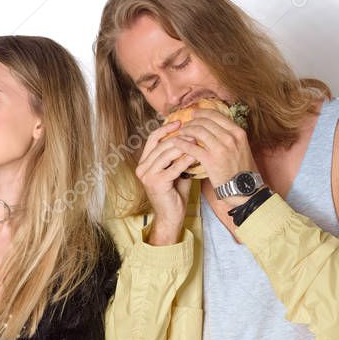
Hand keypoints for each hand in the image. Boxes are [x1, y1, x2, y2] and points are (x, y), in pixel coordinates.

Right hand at [134, 120, 193, 242]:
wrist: (171, 217)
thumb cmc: (175, 194)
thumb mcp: (175, 170)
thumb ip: (178, 156)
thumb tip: (191, 137)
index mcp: (144, 163)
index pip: (152, 139)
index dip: (166, 129)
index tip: (180, 122)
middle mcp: (142, 168)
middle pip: (160, 144)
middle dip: (178, 136)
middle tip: (194, 131)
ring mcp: (147, 175)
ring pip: (166, 154)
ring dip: (183, 146)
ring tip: (196, 141)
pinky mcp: (156, 183)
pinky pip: (173, 167)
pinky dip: (185, 160)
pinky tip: (196, 155)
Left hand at [169, 107, 258, 203]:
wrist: (244, 189)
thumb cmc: (242, 170)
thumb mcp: (242, 147)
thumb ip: (230, 136)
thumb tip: (216, 127)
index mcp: (238, 132)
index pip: (216, 115)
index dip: (202, 112)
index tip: (194, 114)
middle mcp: (230, 137)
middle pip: (205, 122)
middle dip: (192, 122)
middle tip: (184, 125)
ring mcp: (220, 148)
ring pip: (197, 131)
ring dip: (186, 131)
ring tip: (180, 133)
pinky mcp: (210, 160)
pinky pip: (192, 147)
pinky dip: (182, 144)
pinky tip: (177, 143)